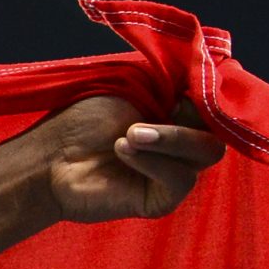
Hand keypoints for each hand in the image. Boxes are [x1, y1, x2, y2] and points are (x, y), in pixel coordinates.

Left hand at [29, 96, 223, 225]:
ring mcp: (174, 170)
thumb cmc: (83, 118)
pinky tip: (124, 150)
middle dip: (189, 118)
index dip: (212, 92)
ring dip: (171, 138)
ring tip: (128, 135)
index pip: (219, 102)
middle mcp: (184, 142)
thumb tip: (218, 69)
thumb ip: (176, 80)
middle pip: (221, 129)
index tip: (189, 84)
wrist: (48, 158)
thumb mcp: (134, 85)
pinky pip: (181, 179)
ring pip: (207, 153)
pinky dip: (155, 161)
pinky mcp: (161, 198)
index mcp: (182, 113)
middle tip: (147, 116)